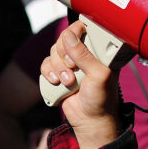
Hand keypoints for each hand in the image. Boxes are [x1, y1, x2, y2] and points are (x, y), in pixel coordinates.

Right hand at [41, 22, 123, 148]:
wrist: (90, 120)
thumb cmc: (102, 99)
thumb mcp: (99, 75)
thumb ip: (85, 55)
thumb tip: (69, 37)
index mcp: (97, 49)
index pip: (82, 28)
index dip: (74, 35)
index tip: (75, 49)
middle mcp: (83, 53)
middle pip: (63, 39)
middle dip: (64, 56)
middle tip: (73, 69)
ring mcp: (70, 63)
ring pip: (53, 52)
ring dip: (58, 68)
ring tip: (68, 82)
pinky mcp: (58, 73)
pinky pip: (46, 65)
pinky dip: (48, 73)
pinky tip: (57, 82)